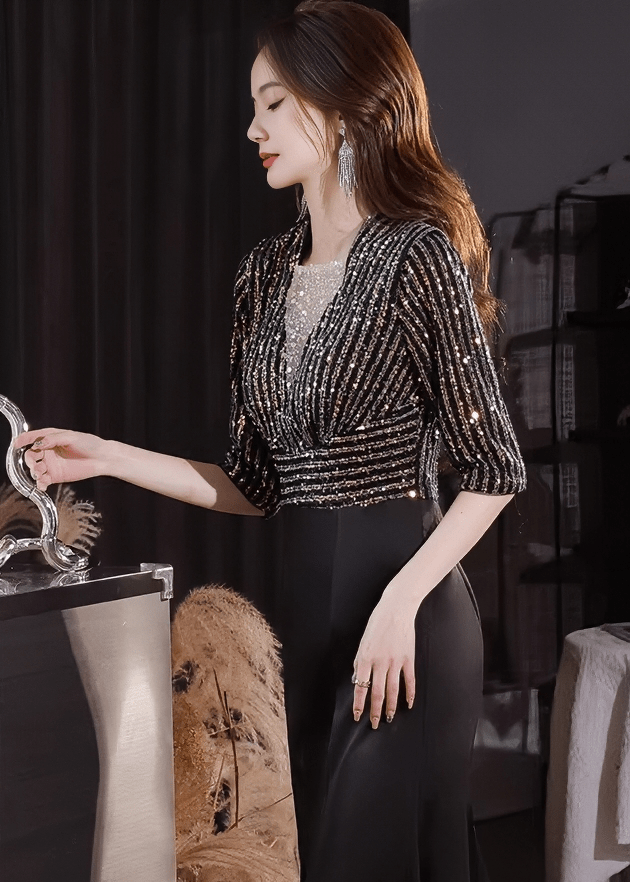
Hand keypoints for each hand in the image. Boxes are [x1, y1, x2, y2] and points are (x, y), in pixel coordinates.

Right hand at [13, 428, 108, 491]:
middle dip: (30, 460)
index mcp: (50, 438)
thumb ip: (53, 439)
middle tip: (35, 463)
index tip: (16, 444)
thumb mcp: (71, 437)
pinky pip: (43, 480)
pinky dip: (40, 483)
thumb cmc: (89, 444)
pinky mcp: (56, 476)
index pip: (32, 438)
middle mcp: (48, 451)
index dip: (23, 440)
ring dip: (34, 472)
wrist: (102, 458)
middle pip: (30, 455)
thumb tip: (38, 443)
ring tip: (41, 473)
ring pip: (35, 469)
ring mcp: (51, 464)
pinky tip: (42, 484)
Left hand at [352, 591, 416, 728]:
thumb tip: (357, 679)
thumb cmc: (377, 623)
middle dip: (374, 711)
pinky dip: (409, 694)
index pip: (361, 687)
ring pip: (393, 690)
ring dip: (390, 706)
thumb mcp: (362, 642)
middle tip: (374, 724)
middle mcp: (380, 662)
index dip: (359, 704)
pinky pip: (409, 680)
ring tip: (388, 718)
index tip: (358, 716)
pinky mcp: (408, 659)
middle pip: (377, 693)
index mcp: (365, 658)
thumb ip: (359, 662)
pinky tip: (408, 704)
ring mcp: (395, 661)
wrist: (396, 609)